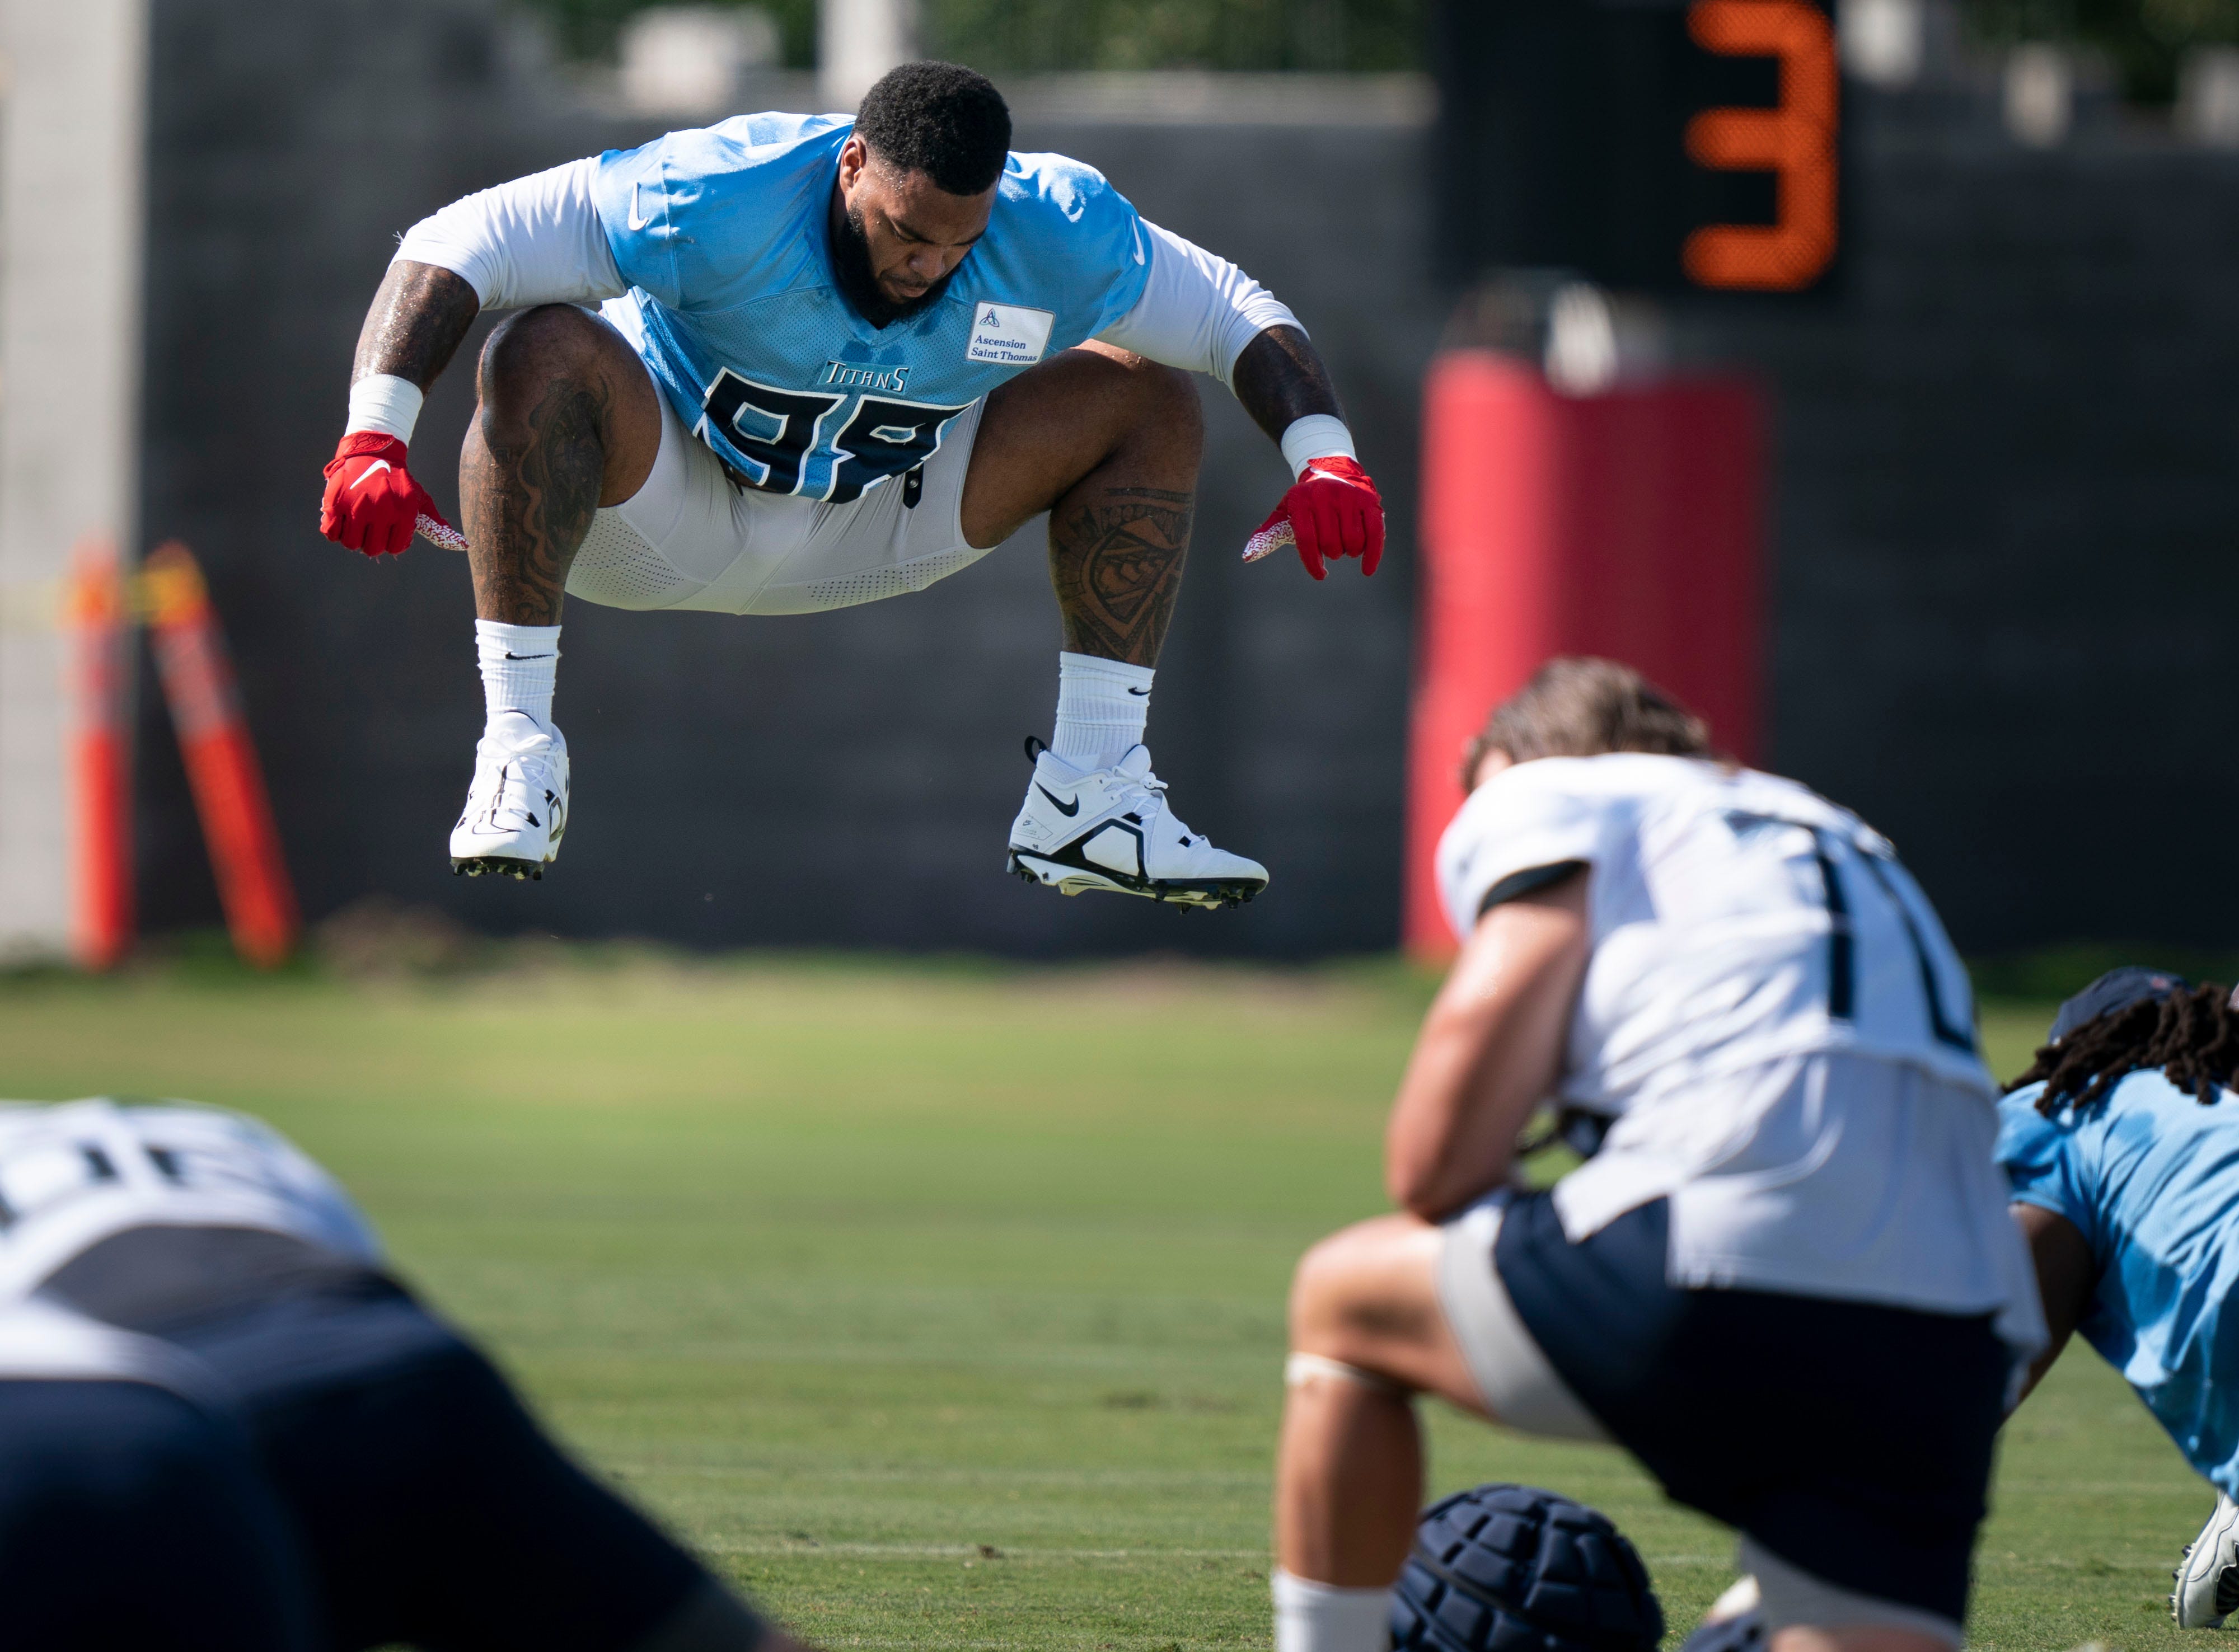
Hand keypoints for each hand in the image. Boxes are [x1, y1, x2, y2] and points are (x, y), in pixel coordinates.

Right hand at [319, 432, 461, 556]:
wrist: (372, 450)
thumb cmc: (398, 480)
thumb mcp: (419, 498)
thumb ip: (434, 523)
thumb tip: (463, 545)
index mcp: (403, 512)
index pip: (395, 548)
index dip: (392, 543)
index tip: (389, 532)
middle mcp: (380, 510)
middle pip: (372, 549)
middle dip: (372, 542)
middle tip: (371, 529)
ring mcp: (356, 506)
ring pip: (351, 544)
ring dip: (353, 538)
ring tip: (357, 524)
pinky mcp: (334, 501)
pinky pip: (330, 532)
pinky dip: (334, 530)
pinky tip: (341, 520)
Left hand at [1242, 455, 1384, 579]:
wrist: (1330, 468)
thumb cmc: (1305, 500)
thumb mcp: (1284, 512)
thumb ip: (1267, 534)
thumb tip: (1247, 556)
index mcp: (1301, 500)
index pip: (1307, 540)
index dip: (1313, 563)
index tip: (1320, 575)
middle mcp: (1325, 495)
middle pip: (1331, 544)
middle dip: (1331, 553)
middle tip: (1331, 547)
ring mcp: (1349, 497)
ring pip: (1352, 542)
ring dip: (1349, 552)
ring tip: (1344, 545)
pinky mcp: (1369, 501)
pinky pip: (1375, 534)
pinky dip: (1372, 555)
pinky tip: (1366, 570)